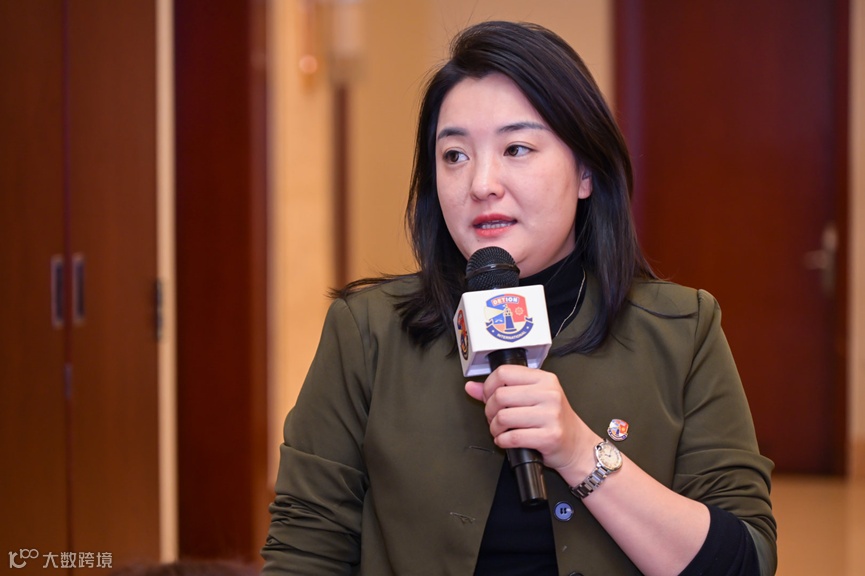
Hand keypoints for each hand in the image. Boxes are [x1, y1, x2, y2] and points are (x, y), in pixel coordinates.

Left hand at [465, 364, 598, 477]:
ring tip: (500, 431)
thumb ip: (500, 390)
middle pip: (500, 396)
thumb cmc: (554, 421)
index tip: (488, 397)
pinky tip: (506, 441)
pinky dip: (503, 441)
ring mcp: (551, 414)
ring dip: (495, 428)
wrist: (576, 445)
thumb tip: (471, 387)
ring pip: (503, 417)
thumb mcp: (531, 398)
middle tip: (494, 418)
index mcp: (544, 379)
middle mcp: (549, 394)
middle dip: (489, 411)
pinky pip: (513, 437)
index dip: (488, 386)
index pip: (504, 373)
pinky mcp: (550, 436)